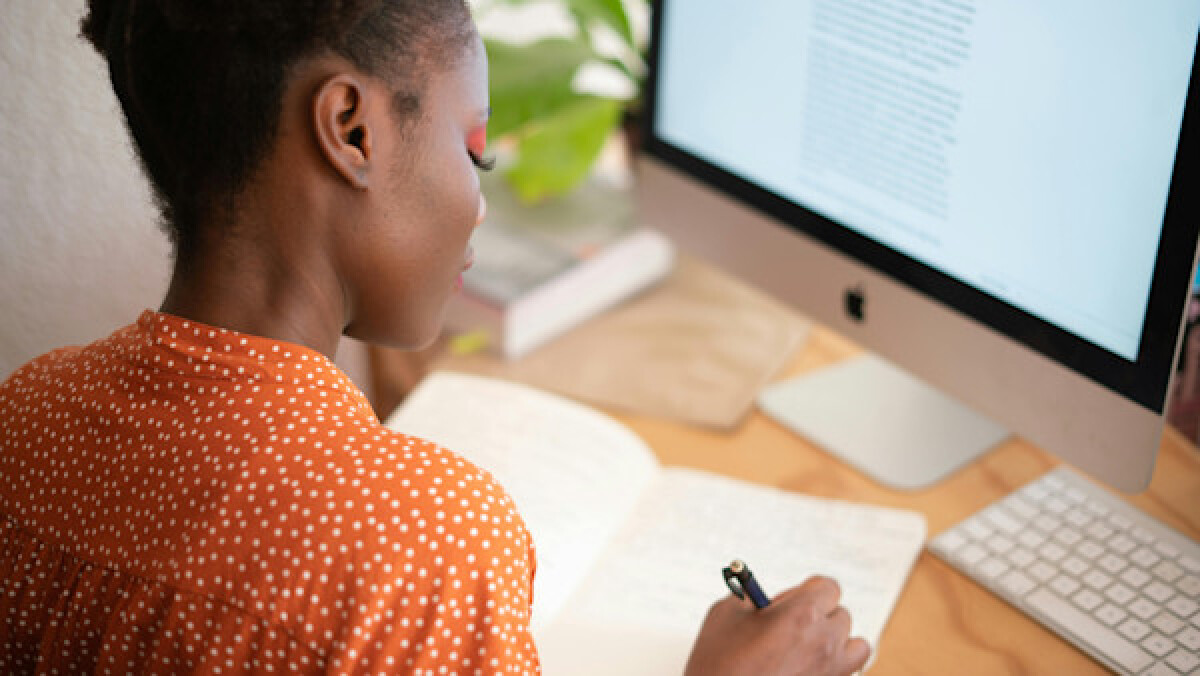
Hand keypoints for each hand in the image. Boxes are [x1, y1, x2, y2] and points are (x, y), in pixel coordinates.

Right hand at [683, 576, 870, 675]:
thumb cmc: (717, 665)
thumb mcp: (725, 614)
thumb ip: (751, 598)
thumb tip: (764, 599)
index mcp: (802, 614)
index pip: (829, 588)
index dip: (809, 591)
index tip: (793, 600)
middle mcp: (824, 642)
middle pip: (842, 616)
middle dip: (819, 617)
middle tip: (790, 627)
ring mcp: (831, 673)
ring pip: (857, 647)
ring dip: (839, 644)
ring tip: (811, 649)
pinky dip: (833, 671)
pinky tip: (806, 671)